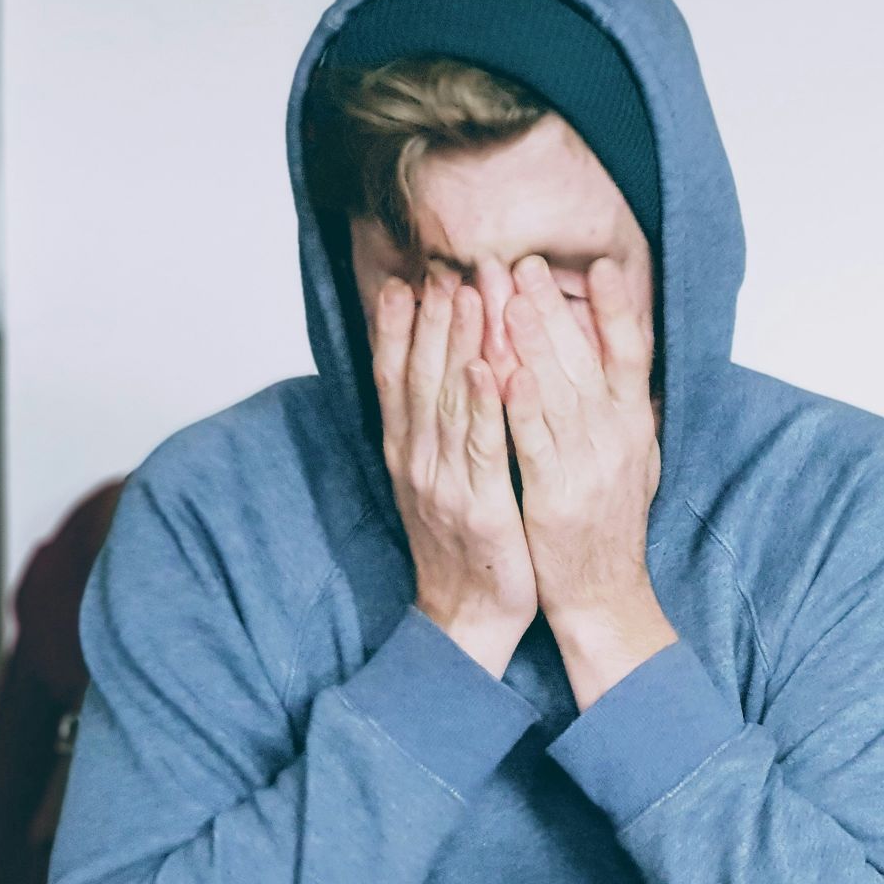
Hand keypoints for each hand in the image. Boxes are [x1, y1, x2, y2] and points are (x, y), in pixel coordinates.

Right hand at [369, 268, 537, 676]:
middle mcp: (417, 460)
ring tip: (467, 293)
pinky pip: (481, 447)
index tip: (406, 279)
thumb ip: (435, 431)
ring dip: (457, 343)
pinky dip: (482, 405)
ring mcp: (444, 482)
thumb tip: (439, 377)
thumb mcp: (438, 481)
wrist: (467, 617)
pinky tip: (487, 367)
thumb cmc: (464, 545)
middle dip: (431, 318)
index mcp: (407, 453)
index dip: (399, 328)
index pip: (396, 378)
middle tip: (443, 266)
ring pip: (448, 400)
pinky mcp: (479, 506)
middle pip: (419, 376)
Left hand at [501, 253, 672, 706]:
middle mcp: (618, 440)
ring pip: (558, 391)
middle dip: (553, 307)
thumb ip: (627, 411)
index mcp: (635, 427)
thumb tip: (627, 361)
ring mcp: (588, 467)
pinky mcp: (556, 495)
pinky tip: (500, 369)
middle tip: (523, 261)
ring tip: (506, 293)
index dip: (618, 308)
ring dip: (532, 340)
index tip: (601, 264)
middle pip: (587, 359)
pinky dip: (519, 404)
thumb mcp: (636, 461)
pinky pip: (534, 442)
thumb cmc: (609, 526)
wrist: (604, 596)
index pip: (633, 354)